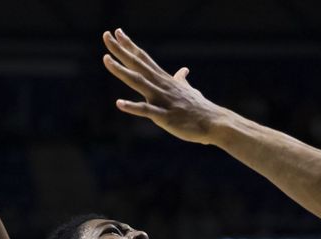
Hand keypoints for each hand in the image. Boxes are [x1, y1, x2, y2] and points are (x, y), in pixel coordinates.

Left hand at [101, 29, 227, 144]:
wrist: (214, 122)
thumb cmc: (200, 109)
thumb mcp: (189, 90)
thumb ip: (182, 80)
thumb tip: (183, 71)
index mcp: (164, 80)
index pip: (144, 59)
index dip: (130, 46)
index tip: (117, 32)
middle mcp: (161, 86)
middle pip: (138, 64)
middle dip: (121, 50)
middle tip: (106, 35)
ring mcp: (162, 100)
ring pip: (139, 82)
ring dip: (121, 71)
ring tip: (106, 59)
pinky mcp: (164, 116)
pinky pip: (146, 111)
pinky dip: (132, 107)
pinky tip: (119, 104)